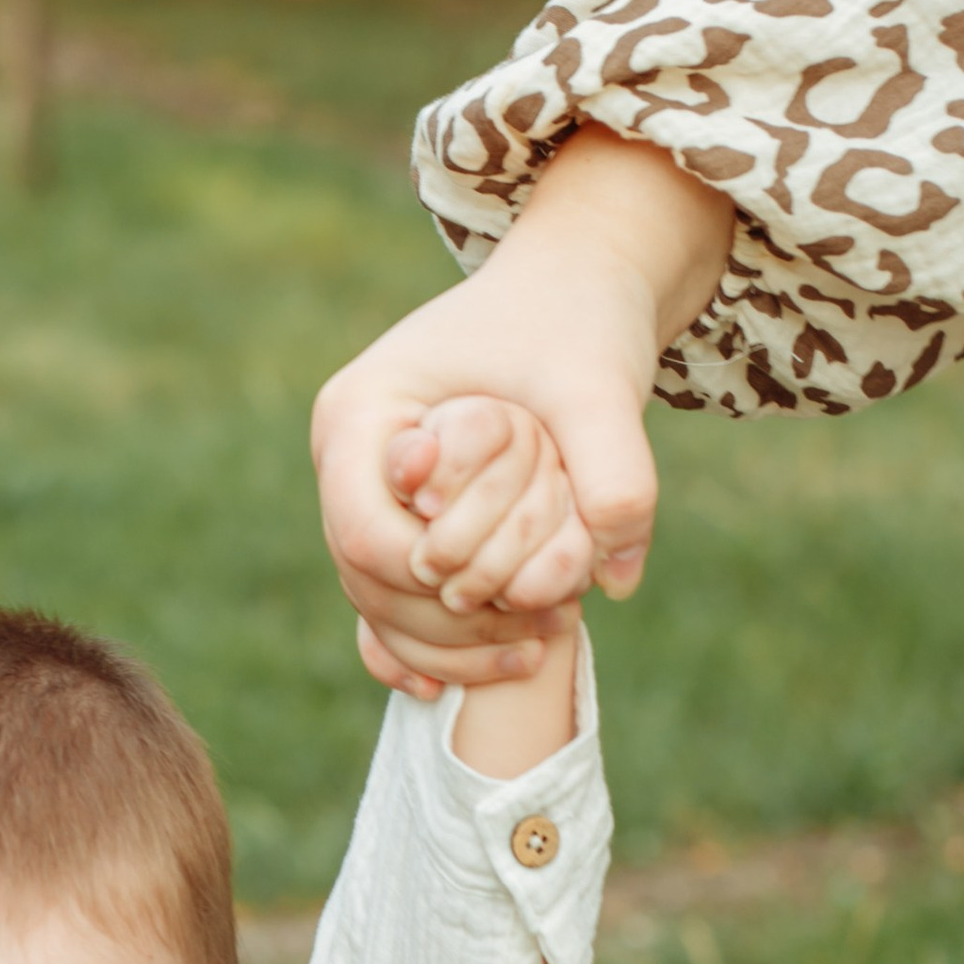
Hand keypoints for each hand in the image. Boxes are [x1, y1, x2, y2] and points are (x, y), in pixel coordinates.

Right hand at [313, 124, 729, 694]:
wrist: (578, 285)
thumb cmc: (577, 320)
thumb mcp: (599, 384)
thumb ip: (614, 469)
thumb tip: (614, 580)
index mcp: (363, 412)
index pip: (365, 534)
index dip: (433, 581)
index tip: (517, 595)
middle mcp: (348, 456)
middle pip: (365, 579)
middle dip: (448, 624)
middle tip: (544, 638)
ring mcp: (367, 489)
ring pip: (379, 600)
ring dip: (450, 642)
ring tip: (538, 652)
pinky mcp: (401, 513)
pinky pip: (393, 597)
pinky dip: (430, 640)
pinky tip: (471, 677)